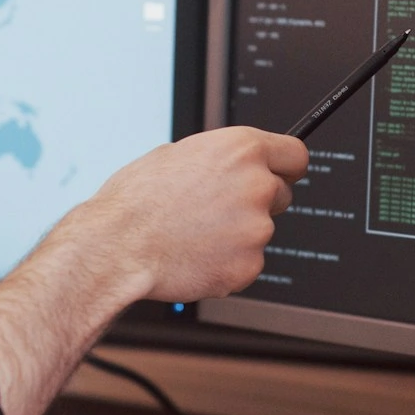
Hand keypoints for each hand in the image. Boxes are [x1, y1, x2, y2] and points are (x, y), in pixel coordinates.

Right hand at [68, 126, 308, 302]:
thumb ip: (217, 159)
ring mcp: (256, 228)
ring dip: (236, 235)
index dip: (285, 166)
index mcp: (241, 149)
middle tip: (217, 210)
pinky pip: (247, 263)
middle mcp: (256, 184)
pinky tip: (194, 255)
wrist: (118, 247)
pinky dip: (226, 263)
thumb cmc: (135, 202)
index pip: (295, 154)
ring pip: (259, 231)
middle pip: (281, 194)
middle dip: (256, 202)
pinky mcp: (249, 265)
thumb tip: (229, 166)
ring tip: (192, 234)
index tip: (281, 174)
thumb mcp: (174, 155)